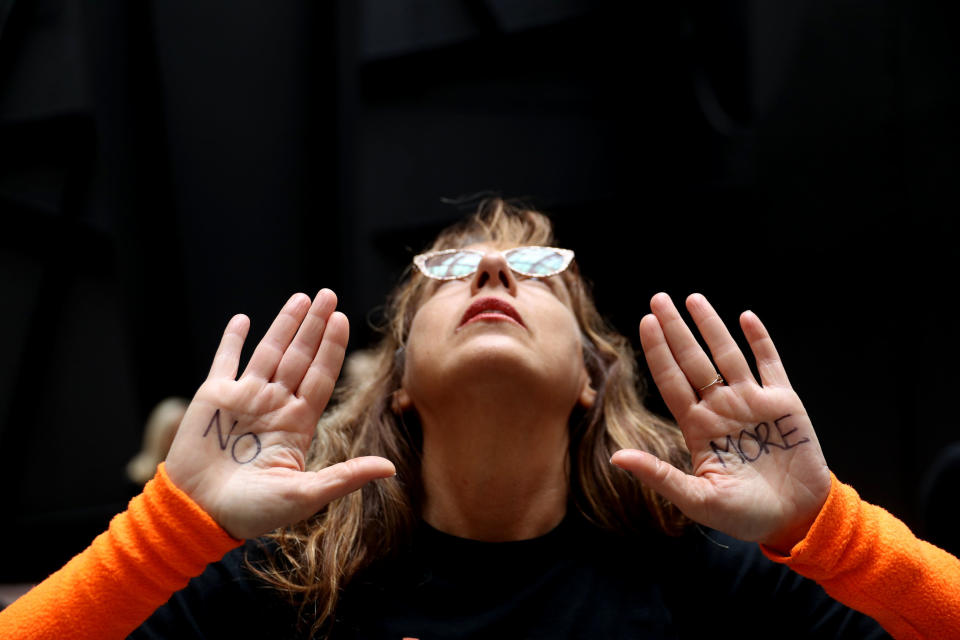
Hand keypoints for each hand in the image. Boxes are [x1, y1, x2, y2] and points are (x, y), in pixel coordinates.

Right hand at [164, 290, 395, 539]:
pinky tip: (242, 320)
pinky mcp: (212, 398)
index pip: (321, 376)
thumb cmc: (252, 512)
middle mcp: (275, 405)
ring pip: (268, 351)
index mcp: (297, 424)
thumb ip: (345, 476)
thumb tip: (391, 469)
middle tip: (329, 294)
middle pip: (300, 356)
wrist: (198, 514)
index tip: (343, 320)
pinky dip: (232, 341)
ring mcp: (244, 398)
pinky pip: (224, 362)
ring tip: (301, 298)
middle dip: (314, 325)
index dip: (332, 348)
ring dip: (284, 325)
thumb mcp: (305, 495)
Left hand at [611, 293, 830, 551]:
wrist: (796, 519)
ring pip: (727, 354)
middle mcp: (721, 408)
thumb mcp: (697, 500)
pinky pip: (770, 364)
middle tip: (658, 297)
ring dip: (711, 326)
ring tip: (693, 298)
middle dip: (676, 329)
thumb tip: (615, 457)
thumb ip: (659, 475)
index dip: (659, 352)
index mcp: (698, 427)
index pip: (672, 381)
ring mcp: (752, 402)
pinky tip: (746, 317)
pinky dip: (759, 340)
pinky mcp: (784, 403)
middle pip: (693, 359)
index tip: (645, 322)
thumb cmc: (743, 514)